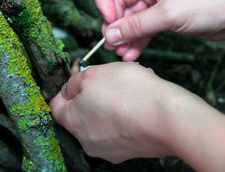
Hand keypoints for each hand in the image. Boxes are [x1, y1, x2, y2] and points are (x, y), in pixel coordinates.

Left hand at [49, 62, 200, 162]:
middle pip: (83, 112)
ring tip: (132, 86)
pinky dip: (129, 114)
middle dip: (95, 93)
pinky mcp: (131, 150)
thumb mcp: (94, 74)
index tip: (79, 78)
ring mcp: (110, 148)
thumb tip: (70, 88)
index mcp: (73, 121)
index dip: (67, 87)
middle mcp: (88, 140)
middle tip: (110, 78)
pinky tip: (142, 100)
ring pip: (106, 119)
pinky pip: (123, 127)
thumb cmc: (130, 94)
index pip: (56, 105)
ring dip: (114, 101)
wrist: (167, 119)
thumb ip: (75, 81)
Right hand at [95, 0, 224, 60]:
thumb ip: (136, 25)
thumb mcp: (168, 14)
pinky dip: (137, 39)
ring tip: (122, 54)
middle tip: (113, 45)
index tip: (109, 20)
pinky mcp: (164, 13)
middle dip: (114, 23)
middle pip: (117, 0)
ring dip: (125, 35)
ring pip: (129, 16)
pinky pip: (142, 26)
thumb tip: (110, 35)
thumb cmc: (211, 2)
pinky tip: (133, 53)